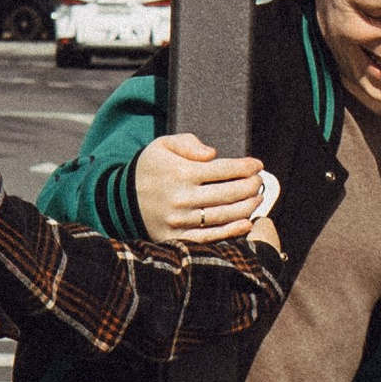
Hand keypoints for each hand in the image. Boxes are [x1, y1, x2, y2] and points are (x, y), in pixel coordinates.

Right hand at [133, 131, 266, 243]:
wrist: (121, 199)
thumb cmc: (149, 168)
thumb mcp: (163, 145)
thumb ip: (188, 143)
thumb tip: (213, 154)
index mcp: (180, 172)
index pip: (223, 169)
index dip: (245, 167)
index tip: (257, 165)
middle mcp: (181, 198)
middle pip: (228, 193)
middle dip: (250, 186)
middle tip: (259, 182)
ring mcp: (179, 220)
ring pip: (223, 215)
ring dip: (246, 207)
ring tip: (257, 199)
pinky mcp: (176, 237)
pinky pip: (209, 237)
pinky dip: (231, 232)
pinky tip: (246, 223)